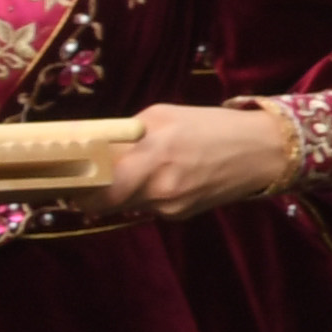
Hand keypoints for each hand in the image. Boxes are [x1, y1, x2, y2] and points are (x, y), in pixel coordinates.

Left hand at [89, 101, 309, 222]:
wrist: (264, 151)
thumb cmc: (212, 125)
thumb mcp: (164, 115)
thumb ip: (126, 133)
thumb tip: (93, 147)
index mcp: (153, 154)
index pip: (98, 187)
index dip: (77, 187)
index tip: (67, 178)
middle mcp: (158, 187)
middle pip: (105, 201)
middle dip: (95, 190)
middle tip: (92, 176)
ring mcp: (170, 206)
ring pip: (126, 204)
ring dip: (124, 191)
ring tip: (140, 170)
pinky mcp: (181, 216)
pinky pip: (150, 207)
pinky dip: (148, 195)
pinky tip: (168, 178)